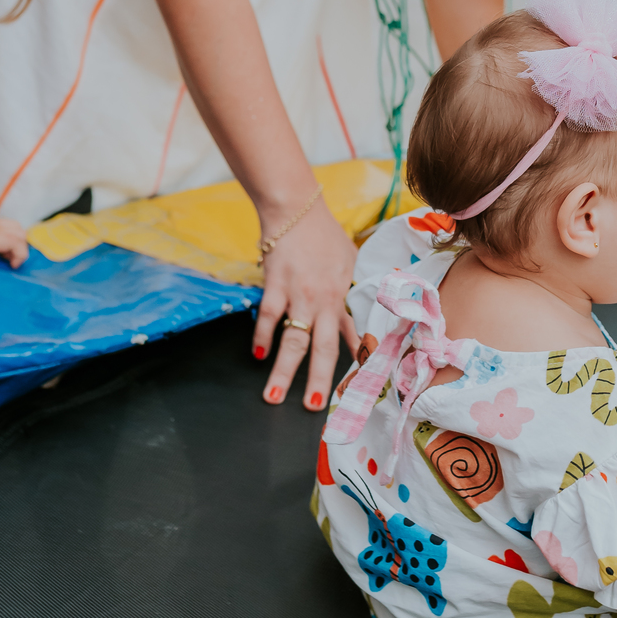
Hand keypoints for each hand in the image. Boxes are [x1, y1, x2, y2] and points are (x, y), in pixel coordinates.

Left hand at [0, 196, 27, 270]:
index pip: (17, 242)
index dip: (21, 255)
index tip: (11, 266)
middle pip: (21, 235)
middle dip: (22, 249)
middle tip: (9, 261)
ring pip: (17, 227)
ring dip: (17, 241)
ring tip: (4, 253)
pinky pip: (8, 226)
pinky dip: (10, 235)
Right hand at [252, 194, 359, 408]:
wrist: (297, 208)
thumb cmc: (324, 235)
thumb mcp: (348, 263)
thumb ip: (350, 293)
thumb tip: (358, 318)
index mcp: (342, 297)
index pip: (352, 337)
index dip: (353, 365)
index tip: (355, 391)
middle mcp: (323, 300)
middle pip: (322, 348)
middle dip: (318, 381)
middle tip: (313, 409)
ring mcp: (298, 294)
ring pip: (293, 339)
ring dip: (283, 370)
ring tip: (273, 396)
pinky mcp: (275, 284)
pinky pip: (268, 316)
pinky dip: (262, 336)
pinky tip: (258, 355)